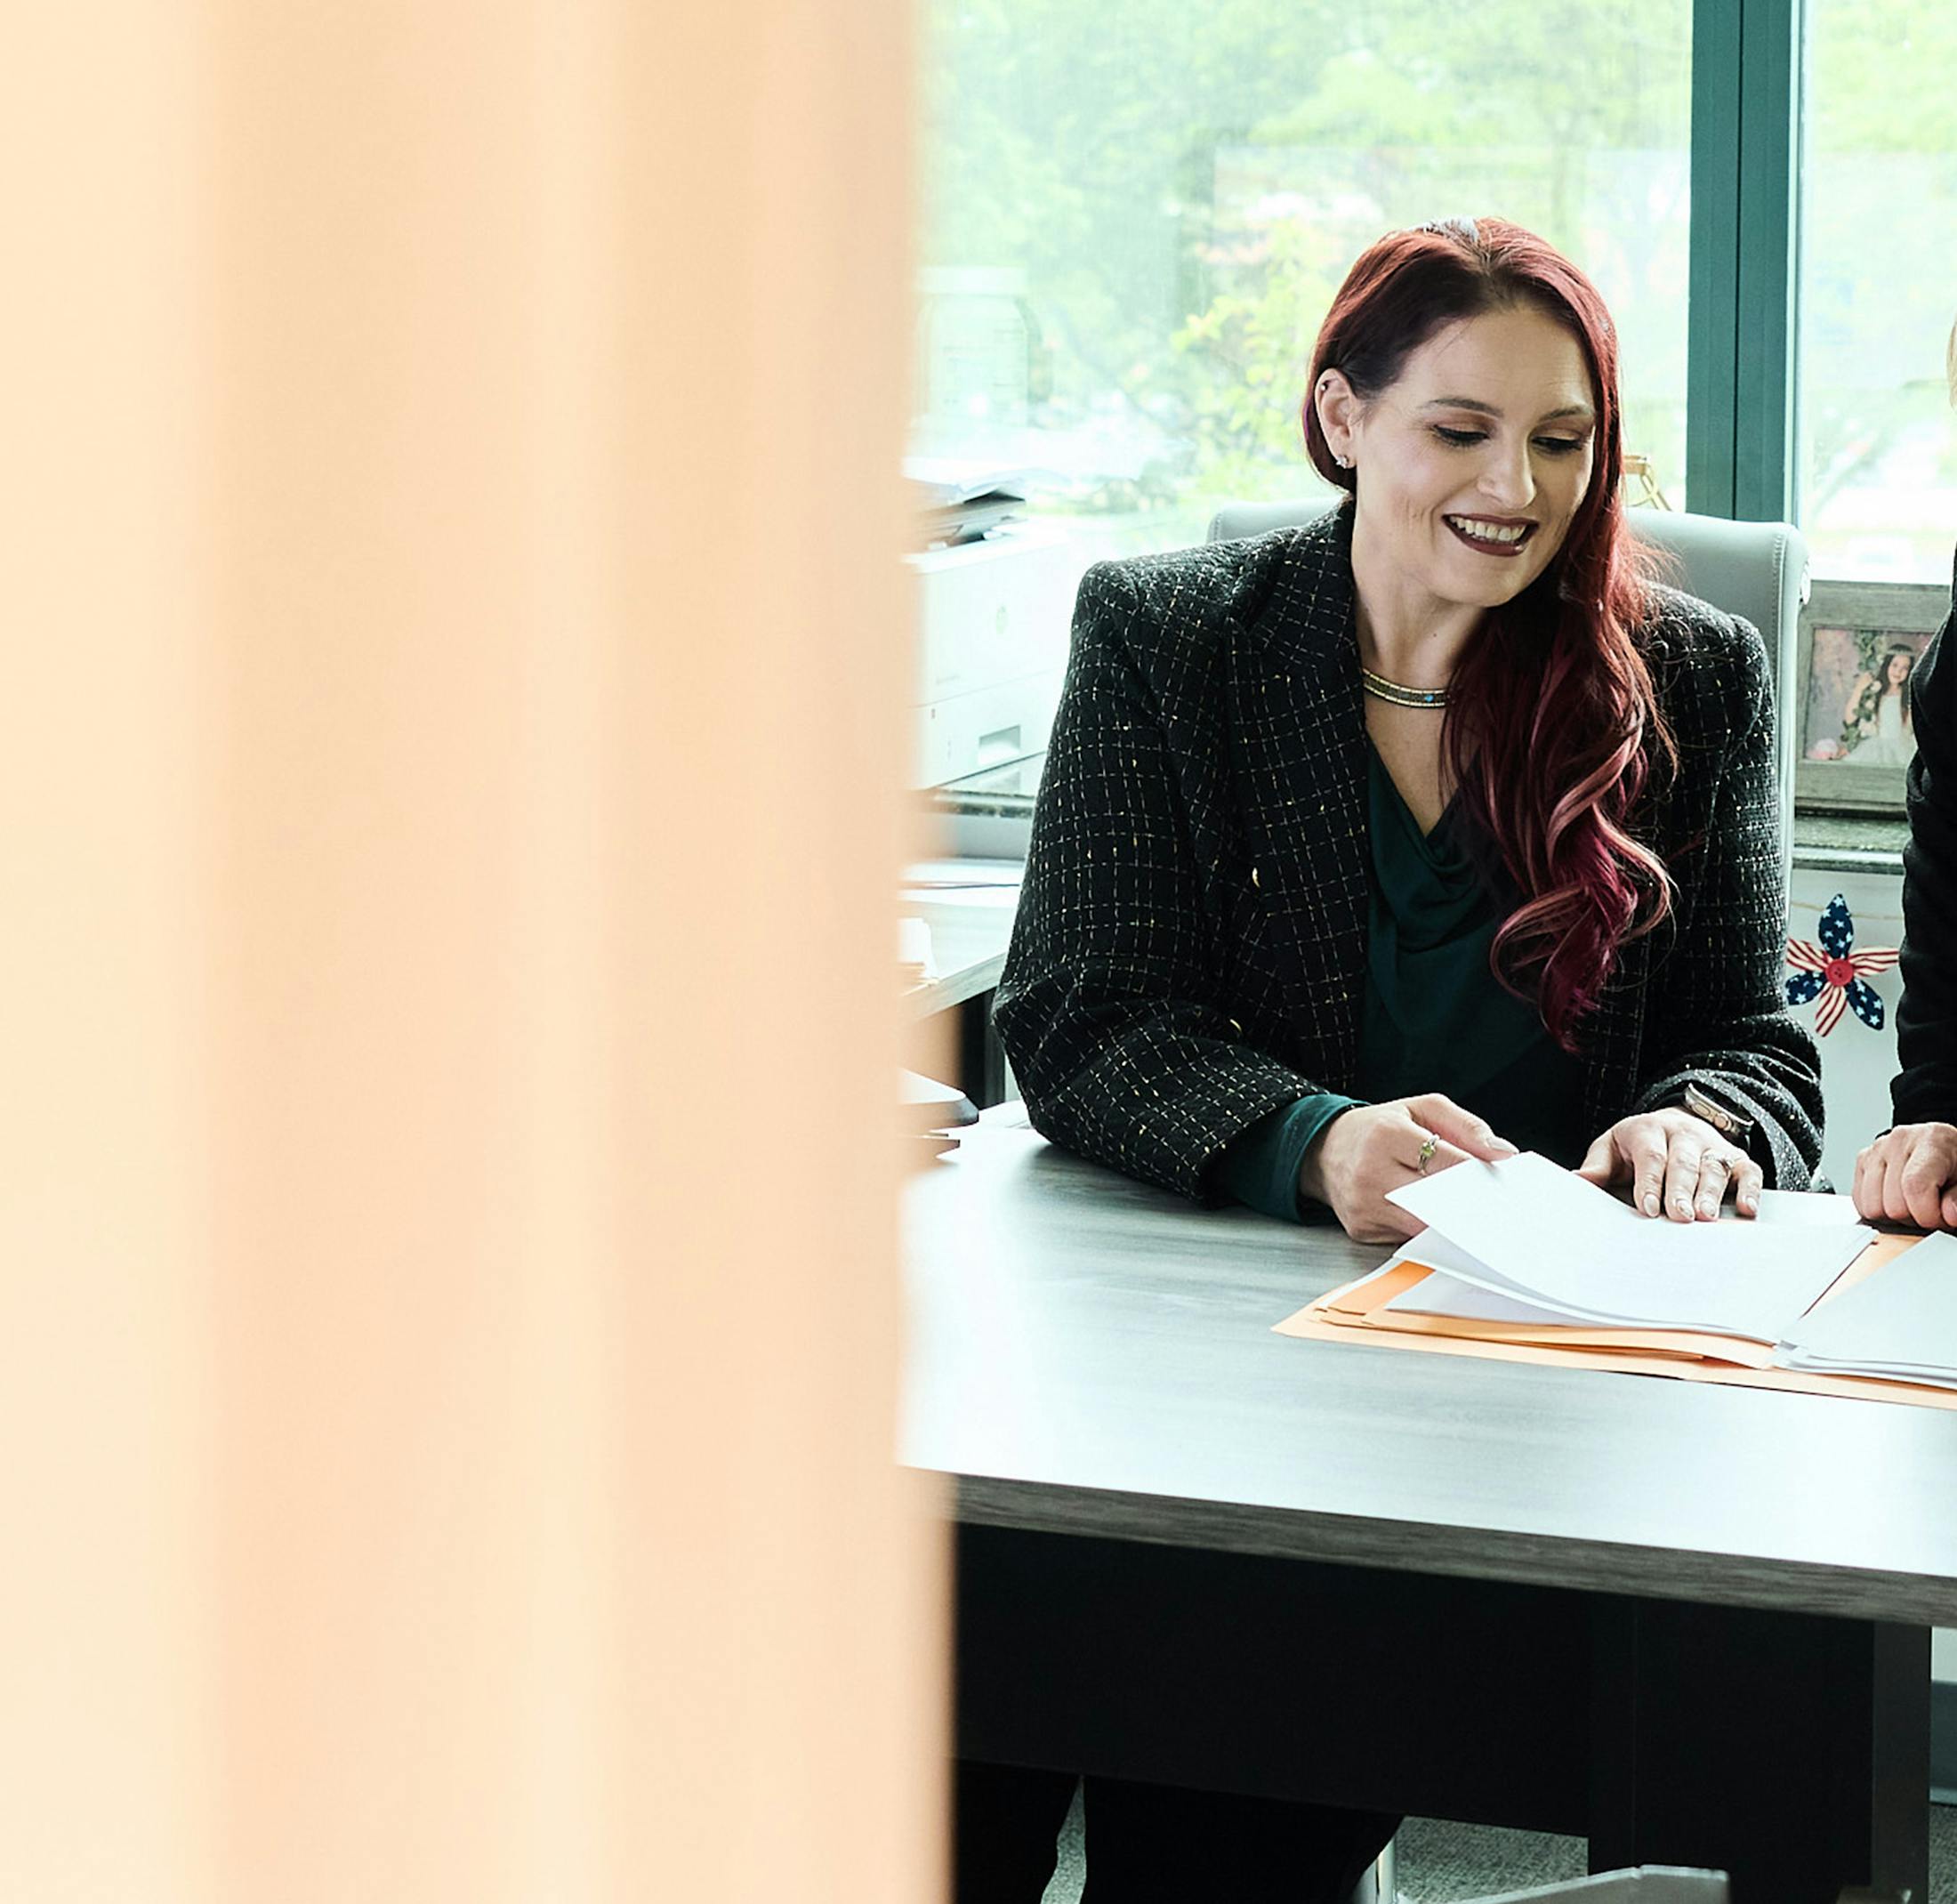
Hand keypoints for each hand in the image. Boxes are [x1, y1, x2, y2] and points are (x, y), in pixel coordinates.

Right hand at [1298, 1093, 1516, 1243]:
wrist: (1324, 1150)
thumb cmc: (1379, 1128)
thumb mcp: (1422, 1109)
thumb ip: (1466, 1126)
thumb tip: (1503, 1153)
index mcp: (1386, 1134)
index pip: (1446, 1161)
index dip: (1477, 1173)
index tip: (1498, 1181)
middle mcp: (1370, 1171)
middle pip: (1436, 1200)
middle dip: (1467, 1203)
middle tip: (1492, 1206)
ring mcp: (1363, 1204)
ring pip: (1424, 1225)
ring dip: (1449, 1221)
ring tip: (1465, 1211)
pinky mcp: (1360, 1228)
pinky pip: (1406, 1237)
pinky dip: (1423, 1228)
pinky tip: (1428, 1215)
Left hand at [1577, 1108, 1760, 1220]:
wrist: (1672, 1126)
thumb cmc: (1635, 1148)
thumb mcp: (1611, 1149)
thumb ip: (1598, 1167)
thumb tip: (1577, 1180)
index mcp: (1647, 1129)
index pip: (1650, 1155)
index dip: (1650, 1181)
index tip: (1648, 1207)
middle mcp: (1683, 1134)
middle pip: (1684, 1161)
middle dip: (1682, 1189)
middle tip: (1681, 1216)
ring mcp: (1712, 1145)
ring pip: (1715, 1166)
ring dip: (1712, 1192)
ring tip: (1708, 1217)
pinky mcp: (1736, 1158)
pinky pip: (1749, 1171)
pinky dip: (1751, 1189)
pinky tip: (1748, 1209)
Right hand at [1852, 1123, 1956, 1229]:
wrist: (1944, 1148)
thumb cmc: (1955, 1163)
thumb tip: (1949, 1215)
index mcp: (1931, 1141)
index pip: (1915, 1186)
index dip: (1928, 1214)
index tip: (1941, 1220)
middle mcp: (1899, 1141)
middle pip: (1893, 1204)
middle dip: (1914, 1217)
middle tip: (1930, 1210)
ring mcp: (1876, 1150)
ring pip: (1872, 1208)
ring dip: (1894, 1216)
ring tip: (1913, 1204)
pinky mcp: (1862, 1160)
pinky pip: (1861, 1203)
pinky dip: (1879, 1210)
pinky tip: (1897, 1200)